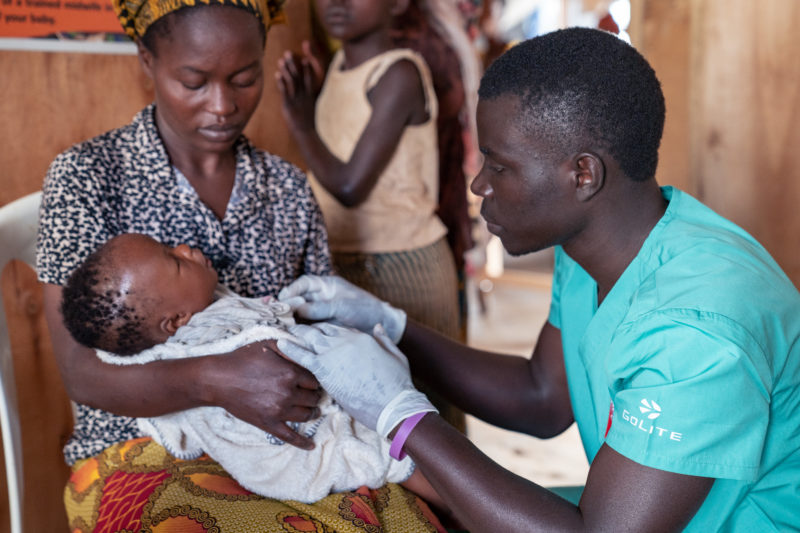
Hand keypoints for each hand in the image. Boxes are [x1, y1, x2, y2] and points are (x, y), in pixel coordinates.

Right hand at [201, 340, 322, 448]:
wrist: (219, 380)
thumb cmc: (243, 359)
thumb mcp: (269, 345)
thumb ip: (291, 347)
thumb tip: (308, 352)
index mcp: (290, 373)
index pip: (314, 380)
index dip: (314, 380)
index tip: (311, 381)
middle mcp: (288, 393)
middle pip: (313, 398)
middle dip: (314, 396)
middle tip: (312, 395)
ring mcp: (279, 411)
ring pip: (306, 415)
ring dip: (312, 412)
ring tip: (313, 410)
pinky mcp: (269, 424)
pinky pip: (290, 436)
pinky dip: (302, 442)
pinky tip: (311, 445)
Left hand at [276, 41, 324, 133]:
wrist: (305, 133)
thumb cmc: (306, 122)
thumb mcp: (308, 109)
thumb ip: (305, 100)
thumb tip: (303, 95)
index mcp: (309, 95)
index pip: (309, 79)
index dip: (307, 68)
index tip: (305, 58)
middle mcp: (304, 95)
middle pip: (298, 76)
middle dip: (293, 64)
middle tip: (288, 53)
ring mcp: (296, 100)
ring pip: (292, 82)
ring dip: (286, 70)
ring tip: (281, 61)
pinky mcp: (289, 105)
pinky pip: (285, 91)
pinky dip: (281, 82)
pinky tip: (277, 74)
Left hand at [277, 323, 435, 436]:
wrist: (392, 403)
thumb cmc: (397, 384)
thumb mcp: (396, 355)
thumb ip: (384, 339)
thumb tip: (377, 327)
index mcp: (362, 336)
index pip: (336, 328)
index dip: (323, 329)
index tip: (314, 331)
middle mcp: (345, 340)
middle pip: (319, 329)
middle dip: (306, 329)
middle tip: (292, 328)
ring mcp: (333, 352)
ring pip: (308, 337)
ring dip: (296, 334)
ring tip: (282, 332)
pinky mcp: (324, 369)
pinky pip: (301, 355)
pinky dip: (289, 348)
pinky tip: (279, 344)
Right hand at [278, 275, 406, 342]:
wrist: (381, 326)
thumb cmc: (365, 309)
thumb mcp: (342, 306)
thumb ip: (320, 308)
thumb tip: (297, 309)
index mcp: (327, 286)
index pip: (305, 283)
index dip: (293, 289)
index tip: (284, 298)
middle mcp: (321, 298)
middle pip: (298, 298)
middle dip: (287, 305)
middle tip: (279, 314)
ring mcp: (321, 312)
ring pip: (300, 314)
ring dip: (290, 319)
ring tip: (281, 325)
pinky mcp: (322, 327)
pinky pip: (307, 327)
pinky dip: (298, 330)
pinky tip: (291, 335)